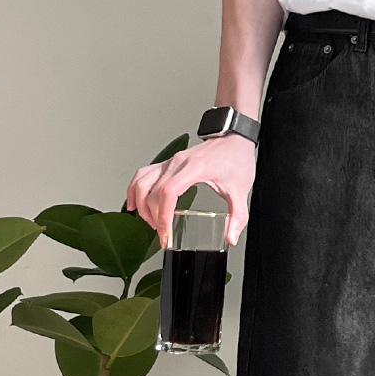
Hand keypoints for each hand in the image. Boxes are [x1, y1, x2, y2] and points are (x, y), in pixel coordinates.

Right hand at [125, 135, 254, 252]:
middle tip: (162, 234)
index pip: (169, 193)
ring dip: (141, 204)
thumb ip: (238, 217)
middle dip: (153, 217)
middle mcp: (178, 163)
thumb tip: (231, 237)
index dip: (163, 215)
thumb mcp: (241, 191)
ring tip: (149, 222)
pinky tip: (134, 203)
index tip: (165, 233)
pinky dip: (134, 188)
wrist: (234, 138)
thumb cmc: (236, 158)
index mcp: (195, 168)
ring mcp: (171, 161)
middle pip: (153, 192)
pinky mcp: (168, 162)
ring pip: (143, 182)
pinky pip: (143, 174)